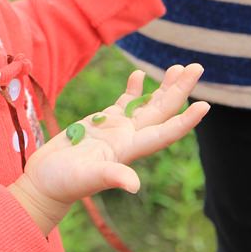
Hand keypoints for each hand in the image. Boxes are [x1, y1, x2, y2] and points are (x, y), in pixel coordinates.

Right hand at [9, 65, 209, 233]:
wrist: (45, 183)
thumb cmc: (63, 183)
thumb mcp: (86, 178)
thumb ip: (110, 177)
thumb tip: (134, 185)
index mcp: (129, 148)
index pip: (164, 132)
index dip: (186, 120)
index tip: (205, 105)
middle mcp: (129, 138)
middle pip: (162, 111)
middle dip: (180, 89)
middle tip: (197, 66)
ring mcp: (116, 130)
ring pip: (147, 105)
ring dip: (163, 87)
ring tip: (178, 67)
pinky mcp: (101, 124)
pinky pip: (124, 103)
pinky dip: (134, 89)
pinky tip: (140, 75)